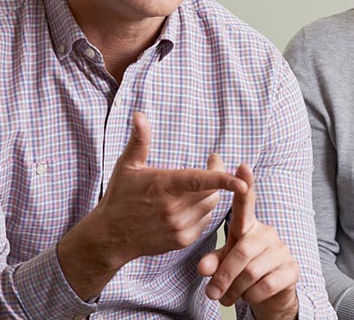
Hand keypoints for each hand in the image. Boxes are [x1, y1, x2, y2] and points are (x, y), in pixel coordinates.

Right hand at [58, 112, 246, 298]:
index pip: (199, 181)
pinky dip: (202, 211)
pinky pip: (205, 221)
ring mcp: (179, 226)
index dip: (223, 180)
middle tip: (212, 162)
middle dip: (217, 176)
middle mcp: (174, 208)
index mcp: (164, 186)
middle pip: (212, 190)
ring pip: (211, 206)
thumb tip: (139, 115)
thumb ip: (139, 140)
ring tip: (195, 186)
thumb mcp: (127, 166)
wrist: (110, 237)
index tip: (243, 181)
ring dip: (208, 194)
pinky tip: (187, 205)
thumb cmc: (120, 196)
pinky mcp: (182, 240)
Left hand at [198, 164, 299, 319]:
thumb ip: (213, 262)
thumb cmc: (243, 270)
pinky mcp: (291, 269)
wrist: (272, 294)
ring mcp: (281, 250)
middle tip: (212, 293)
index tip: (243, 165)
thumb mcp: (224, 263)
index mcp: (248, 227)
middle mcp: (267, 233)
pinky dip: (251, 296)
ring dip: (235, 290)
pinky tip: (249, 296)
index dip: (245, 185)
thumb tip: (203, 268)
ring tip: (228, 297)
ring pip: (251, 272)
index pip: (246, 203)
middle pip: (242, 252)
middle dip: (224, 276)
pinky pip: (265, 285)